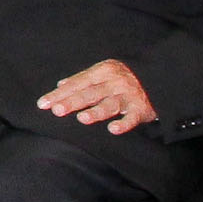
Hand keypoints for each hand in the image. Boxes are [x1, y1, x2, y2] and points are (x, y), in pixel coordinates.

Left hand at [39, 58, 157, 133]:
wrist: (160, 78)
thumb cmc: (124, 77)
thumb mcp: (103, 72)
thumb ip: (82, 79)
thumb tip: (60, 85)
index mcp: (102, 71)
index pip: (76, 83)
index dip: (60, 94)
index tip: (43, 104)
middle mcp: (114, 82)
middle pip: (89, 93)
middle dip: (72, 101)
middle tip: (56, 110)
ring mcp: (128, 95)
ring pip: (109, 104)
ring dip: (96, 111)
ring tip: (81, 119)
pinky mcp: (141, 109)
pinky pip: (132, 117)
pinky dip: (124, 124)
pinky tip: (112, 129)